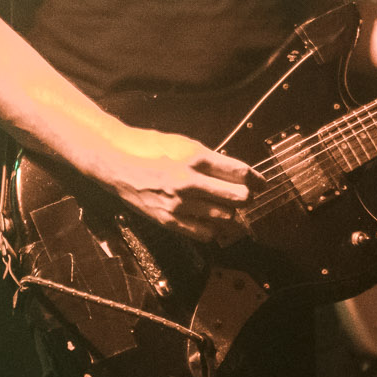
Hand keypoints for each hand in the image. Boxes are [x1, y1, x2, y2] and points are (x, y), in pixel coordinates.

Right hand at [91, 127, 250, 240]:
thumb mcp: (183, 143)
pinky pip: (204, 233)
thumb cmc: (148, 148)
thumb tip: (235, 171)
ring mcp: (180, 203)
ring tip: (226, 207)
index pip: (240, 172)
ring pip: (225, 217)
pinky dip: (213, 229)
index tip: (261, 183)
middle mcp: (190, 181)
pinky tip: (210, 220)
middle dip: (247, 197)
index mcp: (196, 157)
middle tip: (246, 195)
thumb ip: (210, 159)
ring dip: (230, 213)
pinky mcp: (169, 220)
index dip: (257, 179)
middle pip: (238, 198)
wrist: (115, 162)